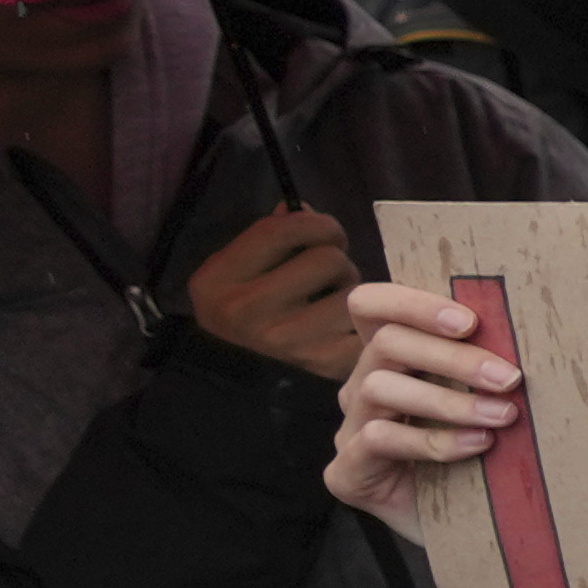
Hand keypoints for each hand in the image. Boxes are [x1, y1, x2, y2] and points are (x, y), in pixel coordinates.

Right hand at [180, 204, 358, 384]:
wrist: (235, 377)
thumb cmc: (242, 309)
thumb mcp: (234, 268)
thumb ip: (268, 234)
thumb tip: (305, 211)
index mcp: (221, 279)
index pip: (284, 230)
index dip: (317, 223)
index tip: (323, 231)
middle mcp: (248, 311)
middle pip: (329, 259)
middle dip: (336, 259)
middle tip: (328, 274)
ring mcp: (286, 341)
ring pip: (352, 292)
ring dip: (350, 291)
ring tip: (332, 301)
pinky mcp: (324, 364)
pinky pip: (366, 326)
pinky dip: (365, 323)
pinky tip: (347, 327)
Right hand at [325, 281, 519, 526]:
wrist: (478, 532)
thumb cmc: (490, 458)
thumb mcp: (489, 403)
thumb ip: (488, 367)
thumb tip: (534, 330)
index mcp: (391, 359)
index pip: (372, 306)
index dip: (413, 303)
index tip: (471, 321)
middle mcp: (362, 387)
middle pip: (386, 344)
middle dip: (454, 358)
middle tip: (511, 378)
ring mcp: (350, 430)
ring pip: (380, 388)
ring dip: (450, 401)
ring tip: (503, 416)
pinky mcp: (347, 472)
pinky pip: (379, 439)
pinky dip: (433, 441)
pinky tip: (477, 446)